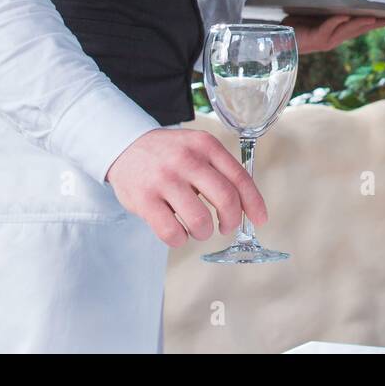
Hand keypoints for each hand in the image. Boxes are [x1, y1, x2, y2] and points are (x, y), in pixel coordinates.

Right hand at [106, 128, 266, 247]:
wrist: (123, 146)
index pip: (240, 177)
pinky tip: (178, 231)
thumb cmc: (168, 154)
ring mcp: (165, 180)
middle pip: (225, 199)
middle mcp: (187, 160)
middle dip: (232, 220)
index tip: (260, 220)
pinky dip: (181, 239)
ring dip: (204, 232)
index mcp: (205, 146)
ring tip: (198, 229)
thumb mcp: (197, 147)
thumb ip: (220, 169)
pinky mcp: (145, 200)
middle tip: (227, 226)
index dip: (254, 203)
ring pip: (200, 220)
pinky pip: (172, 232)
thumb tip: (246, 204)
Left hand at [284, 13, 384, 52]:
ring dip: (359, 23)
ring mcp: (325, 40)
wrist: (279, 37)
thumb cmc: (297, 25)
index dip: (377, 22)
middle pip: (359, 29)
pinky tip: (344, 16)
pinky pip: (328, 28)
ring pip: (346, 30)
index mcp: (337, 33)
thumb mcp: (316, 15)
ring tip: (374, 16)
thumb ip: (330, 10)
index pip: (361, 27)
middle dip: (376, 23)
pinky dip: (336, 22)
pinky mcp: (315, 38)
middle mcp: (334, 39)